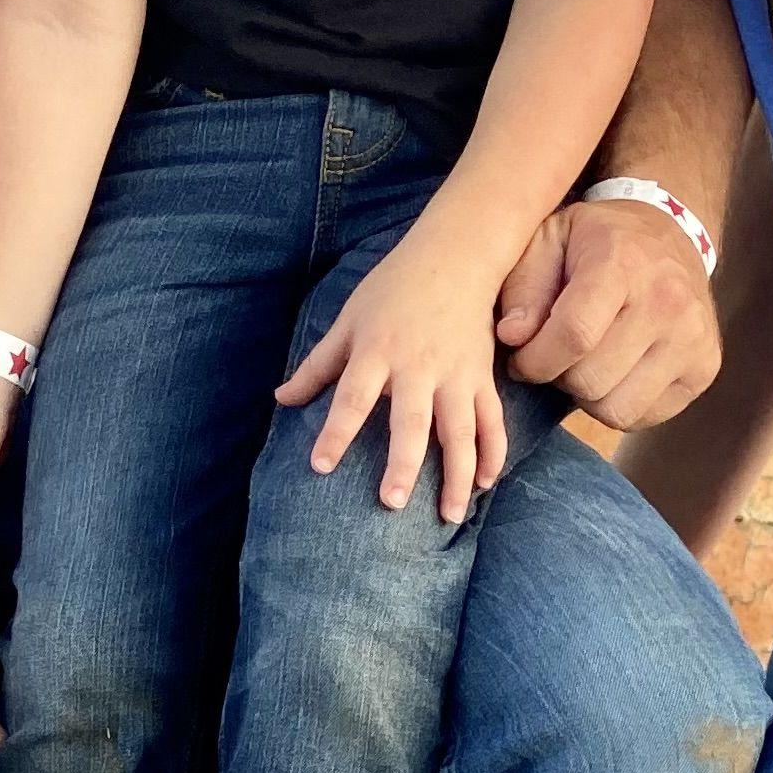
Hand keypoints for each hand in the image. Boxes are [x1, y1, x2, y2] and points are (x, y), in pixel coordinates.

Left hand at [275, 226, 509, 520]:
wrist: (455, 257)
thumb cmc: (392, 289)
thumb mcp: (348, 320)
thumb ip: (317, 365)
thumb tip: (280, 401)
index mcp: (378, 350)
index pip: (352, 397)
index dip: (336, 432)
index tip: (320, 466)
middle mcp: (418, 366)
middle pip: (411, 421)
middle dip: (403, 464)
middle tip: (392, 504)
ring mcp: (456, 374)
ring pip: (460, 431)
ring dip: (456, 475)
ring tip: (448, 516)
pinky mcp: (482, 377)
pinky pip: (492, 422)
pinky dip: (492, 454)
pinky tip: (484, 486)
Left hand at [494, 198, 722, 430]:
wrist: (669, 234)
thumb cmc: (596, 242)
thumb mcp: (548, 240)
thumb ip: (524, 287)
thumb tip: (512, 337)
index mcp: (623, 263)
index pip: (575, 335)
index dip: (535, 360)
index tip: (521, 358)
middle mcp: (668, 301)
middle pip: (591, 380)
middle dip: (558, 377)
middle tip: (556, 356)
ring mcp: (694, 338)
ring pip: (617, 410)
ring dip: (588, 396)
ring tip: (586, 364)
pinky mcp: (706, 368)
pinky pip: (644, 418)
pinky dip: (618, 405)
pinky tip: (615, 372)